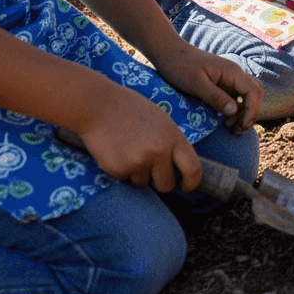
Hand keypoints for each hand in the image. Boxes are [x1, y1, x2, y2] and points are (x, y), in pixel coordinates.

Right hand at [73, 84, 203, 193]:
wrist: (100, 106)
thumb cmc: (132, 110)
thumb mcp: (161, 121)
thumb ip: (171, 142)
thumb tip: (179, 167)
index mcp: (174, 136)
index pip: (193, 168)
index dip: (192, 182)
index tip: (187, 188)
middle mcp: (160, 150)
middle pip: (167, 184)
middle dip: (160, 182)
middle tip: (150, 169)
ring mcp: (140, 161)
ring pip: (143, 183)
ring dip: (138, 173)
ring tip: (129, 149)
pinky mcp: (120, 169)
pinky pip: (125, 179)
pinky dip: (122, 170)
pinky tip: (116, 151)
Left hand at [148, 40, 262, 134]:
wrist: (170, 54)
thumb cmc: (181, 67)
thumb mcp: (196, 85)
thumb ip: (215, 97)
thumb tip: (234, 111)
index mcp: (232, 72)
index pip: (253, 92)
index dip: (251, 111)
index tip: (241, 127)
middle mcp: (235, 74)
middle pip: (255, 93)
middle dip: (251, 113)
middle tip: (238, 130)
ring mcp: (229, 78)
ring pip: (247, 95)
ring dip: (244, 112)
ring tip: (231, 128)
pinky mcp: (222, 82)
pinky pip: (236, 96)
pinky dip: (236, 109)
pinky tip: (225, 119)